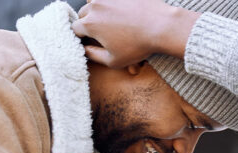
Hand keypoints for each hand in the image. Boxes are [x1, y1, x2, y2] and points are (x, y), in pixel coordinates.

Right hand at [72, 0, 199, 67]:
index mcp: (90, 24)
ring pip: (94, 0)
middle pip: (83, 13)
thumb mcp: (113, 60)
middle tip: (98, 32)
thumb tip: (84, 50)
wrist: (162, 27)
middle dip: (87, 22)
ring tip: (107, 19)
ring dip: (97, 9)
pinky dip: (111, 3)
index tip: (86, 41)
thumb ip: (93, 56)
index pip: (75, 29)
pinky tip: (119, 12)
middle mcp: (96, 6)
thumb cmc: (138, 46)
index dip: (79, 36)